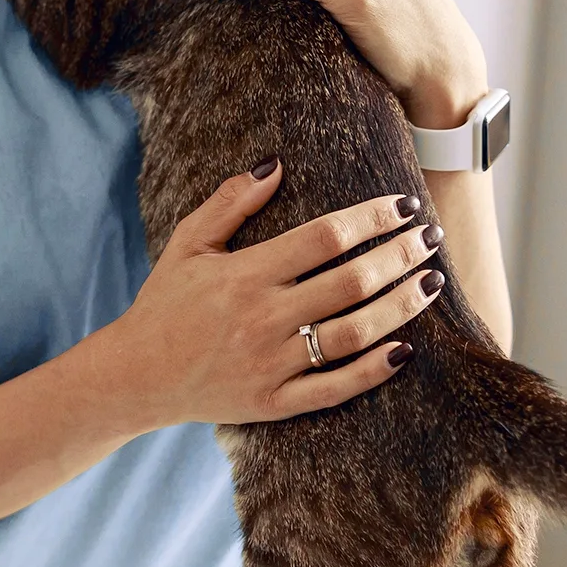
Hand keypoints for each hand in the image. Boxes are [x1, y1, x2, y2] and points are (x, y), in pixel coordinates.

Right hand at [100, 160, 444, 429]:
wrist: (135, 376)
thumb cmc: (164, 304)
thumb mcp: (186, 244)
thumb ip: (229, 202)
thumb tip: (275, 164)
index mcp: (243, 274)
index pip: (324, 237)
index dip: (371, 217)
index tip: (403, 205)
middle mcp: (261, 317)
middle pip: (350, 282)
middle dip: (400, 256)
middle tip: (431, 238)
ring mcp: (270, 363)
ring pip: (353, 333)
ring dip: (401, 307)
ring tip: (431, 283)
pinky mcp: (273, 402)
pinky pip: (335, 388)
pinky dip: (374, 370)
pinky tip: (405, 349)